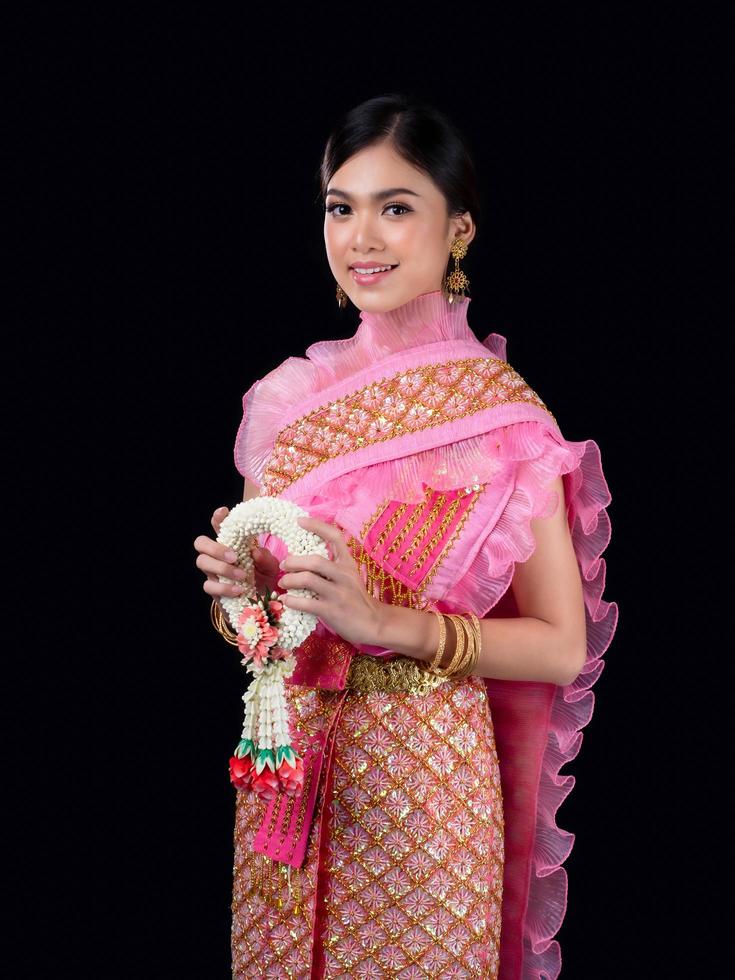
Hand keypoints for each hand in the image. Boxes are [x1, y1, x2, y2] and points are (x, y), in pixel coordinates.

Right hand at [193, 505, 280, 598]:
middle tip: (234, 556)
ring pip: (202, 562)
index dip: (218, 518)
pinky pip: (209, 586)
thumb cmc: (265, 579)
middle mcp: (218, 556)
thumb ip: (265, 558)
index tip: (223, 511)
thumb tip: (255, 552)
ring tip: (242, 576)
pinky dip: (224, 587)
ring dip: (222, 568)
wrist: (263, 606)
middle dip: (214, 547)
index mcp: (232, 544)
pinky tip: (238, 590)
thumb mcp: (271, 567)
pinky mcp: (214, 590)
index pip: (220, 527)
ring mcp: (213, 573)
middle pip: (200, 543)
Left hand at [278, 515, 383, 647]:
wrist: (375, 623)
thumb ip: (334, 566)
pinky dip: (292, 600)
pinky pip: (306, 603)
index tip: (299, 521)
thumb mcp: (351, 577)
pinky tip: (286, 600)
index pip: (335, 537)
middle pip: (314, 561)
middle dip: (293, 561)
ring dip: (289, 580)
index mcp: (348, 564)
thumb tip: (307, 557)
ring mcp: (338, 594)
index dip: (316, 526)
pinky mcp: (332, 611)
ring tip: (282, 583)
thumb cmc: (357, 599)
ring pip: (307, 580)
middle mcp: (344, 575)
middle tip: (283, 565)